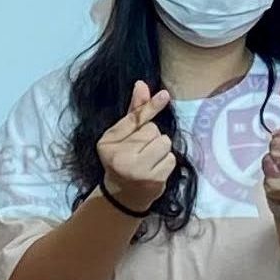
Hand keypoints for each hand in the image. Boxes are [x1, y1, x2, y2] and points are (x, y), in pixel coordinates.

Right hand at [97, 80, 175, 213]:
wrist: (123, 195)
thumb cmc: (122, 158)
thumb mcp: (120, 135)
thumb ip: (133, 112)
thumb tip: (142, 84)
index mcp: (108, 144)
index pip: (134, 120)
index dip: (150, 107)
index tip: (165, 95)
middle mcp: (121, 158)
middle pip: (153, 130)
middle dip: (151, 137)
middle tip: (140, 150)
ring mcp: (139, 171)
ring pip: (164, 142)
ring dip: (160, 148)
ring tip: (148, 159)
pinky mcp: (155, 181)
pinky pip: (171, 158)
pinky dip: (166, 162)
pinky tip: (154, 169)